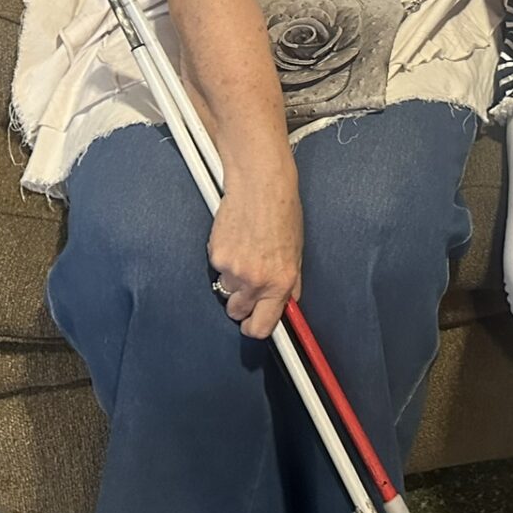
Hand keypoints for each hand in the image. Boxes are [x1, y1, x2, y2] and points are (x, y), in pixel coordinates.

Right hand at [207, 167, 302, 339]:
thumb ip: (290, 281)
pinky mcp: (216, 255)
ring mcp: (232, 269)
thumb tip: (287, 302)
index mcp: (280, 282)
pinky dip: (224, 258)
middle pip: (236, 313)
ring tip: (245, 251)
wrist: (260, 184)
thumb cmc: (282, 211)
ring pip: (226, 289)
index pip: (261, 327)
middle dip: (241, 303)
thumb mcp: (297, 250)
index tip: (254, 323)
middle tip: (249, 283)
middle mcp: (256, 280)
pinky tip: (236, 239)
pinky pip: (217, 267)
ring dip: (233, 278)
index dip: (255, 328)